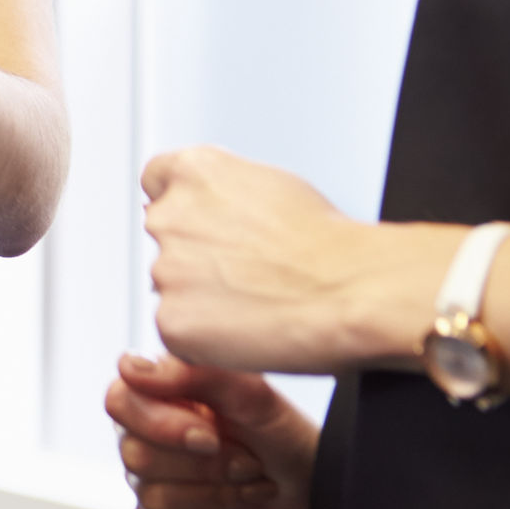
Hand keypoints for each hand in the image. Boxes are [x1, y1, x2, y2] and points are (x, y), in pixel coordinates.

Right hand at [106, 352, 316, 508]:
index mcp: (157, 391)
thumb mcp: (250, 393)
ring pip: (153, 494)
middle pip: (135, 454)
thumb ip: (192, 372)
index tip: (211, 434)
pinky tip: (239, 502)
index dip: (160, 424)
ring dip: (217, 490)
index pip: (119, 400)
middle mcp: (143, 432)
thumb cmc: (278, 432)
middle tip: (246, 458)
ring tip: (250, 478)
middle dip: (204, 464)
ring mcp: (151, 478)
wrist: (307, 484)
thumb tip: (131, 368)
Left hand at [143, 146, 437, 373]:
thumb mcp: (269, 184)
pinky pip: (178, 330)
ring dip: (201, 297)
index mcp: (193, 171)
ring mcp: (165, 270)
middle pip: (165, 237)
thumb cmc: (328, 242)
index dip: (183, 207)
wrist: (353, 290)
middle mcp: (168, 216)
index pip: (156, 182)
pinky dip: (205, 337)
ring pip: (171, 287)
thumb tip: (209, 204)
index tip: (202, 226)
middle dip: (195, 255)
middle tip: (246, 275)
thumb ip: (222, 190)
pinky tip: (248, 330)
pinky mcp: (172, 321)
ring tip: (257, 303)